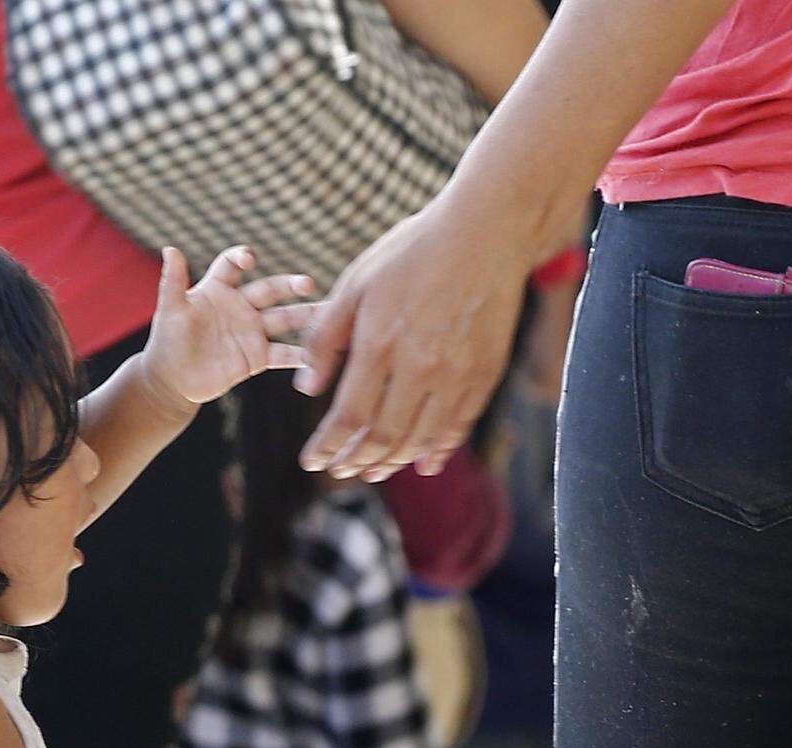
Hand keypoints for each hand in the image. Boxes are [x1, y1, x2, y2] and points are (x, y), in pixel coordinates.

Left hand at [141, 247, 318, 413]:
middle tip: (308, 283)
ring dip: (305, 316)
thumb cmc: (168, 341)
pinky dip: (300, 356)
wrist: (174, 380)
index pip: (232, 265)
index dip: (241, 259)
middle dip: (289, 286)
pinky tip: (318, 357)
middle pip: (269, 290)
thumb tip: (170, 249)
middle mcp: (240, 306)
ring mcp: (251, 331)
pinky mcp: (257, 357)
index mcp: (218, 289)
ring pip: (283, 319)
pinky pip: (282, 354)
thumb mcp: (170, 310)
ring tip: (327, 313)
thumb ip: (173, 282)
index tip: (249, 259)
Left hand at [297, 193, 536, 481]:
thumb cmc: (414, 251)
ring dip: (394, 463)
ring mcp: (456, 374)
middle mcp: (420, 367)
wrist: (486, 231)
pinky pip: (457, 427)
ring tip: (374, 471)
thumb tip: (306, 387)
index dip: (328, 446)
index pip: (349, 416)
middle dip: (358, 462)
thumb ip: (327, 337)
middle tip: (341, 472)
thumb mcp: (357, 283)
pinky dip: (437, 450)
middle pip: (385, 437)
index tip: (312, 461)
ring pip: (421, 440)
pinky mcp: (484, 375)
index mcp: (381, 343)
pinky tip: (421, 463)